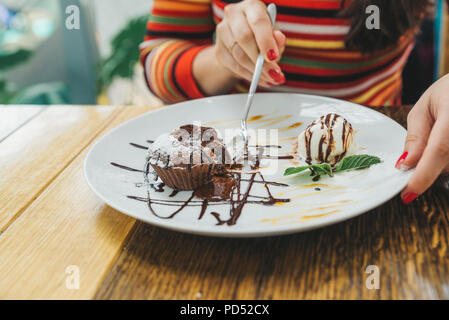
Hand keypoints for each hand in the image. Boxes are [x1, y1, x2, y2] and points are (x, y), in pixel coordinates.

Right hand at [214, 0, 285, 86]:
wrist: (242, 43)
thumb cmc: (262, 35)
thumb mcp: (274, 34)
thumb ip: (278, 38)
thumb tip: (278, 40)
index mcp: (251, 6)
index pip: (258, 22)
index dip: (266, 40)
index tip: (273, 57)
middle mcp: (234, 14)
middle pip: (244, 38)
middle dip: (260, 59)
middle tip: (273, 73)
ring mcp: (223, 31)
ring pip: (238, 55)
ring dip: (256, 71)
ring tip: (270, 78)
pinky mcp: (218, 50)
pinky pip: (234, 66)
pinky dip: (248, 75)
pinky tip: (259, 79)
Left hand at [396, 74, 448, 203]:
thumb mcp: (424, 108)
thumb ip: (415, 137)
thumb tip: (405, 164)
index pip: (439, 149)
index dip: (424, 174)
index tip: (409, 191)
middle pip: (447, 163)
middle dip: (428, 165)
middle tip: (423, 149)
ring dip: (442, 162)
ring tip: (442, 136)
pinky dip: (448, 160)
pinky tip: (446, 143)